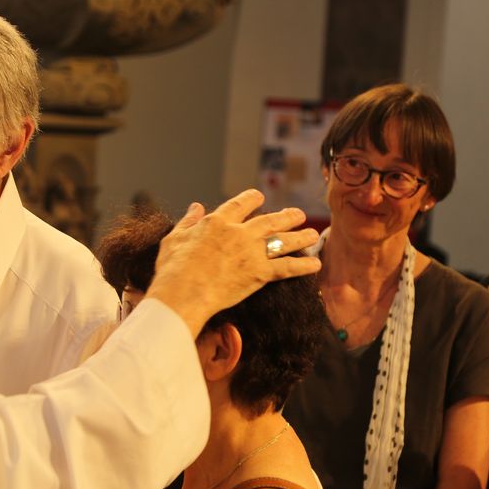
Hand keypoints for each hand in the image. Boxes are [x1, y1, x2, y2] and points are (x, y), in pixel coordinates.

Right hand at [146, 189, 319, 332]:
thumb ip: (188, 221)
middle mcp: (239, 233)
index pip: (240, 204)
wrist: (183, 292)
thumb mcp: (175, 238)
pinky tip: (315, 264)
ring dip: (300, 236)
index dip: (252, 198)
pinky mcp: (259, 273)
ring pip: (282, 240)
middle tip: (298, 214)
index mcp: (217, 222)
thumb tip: (195, 206)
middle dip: (286, 216)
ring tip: (313, 233)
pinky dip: (303, 265)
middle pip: (269, 220)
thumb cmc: (173, 268)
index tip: (259, 196)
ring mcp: (251, 252)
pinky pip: (287, 267)